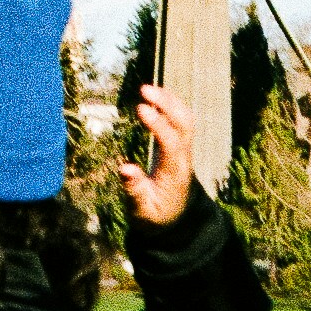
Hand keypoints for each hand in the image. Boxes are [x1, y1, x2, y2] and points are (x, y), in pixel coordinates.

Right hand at [117, 83, 194, 226]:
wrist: (174, 221)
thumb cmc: (155, 216)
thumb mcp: (141, 211)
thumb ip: (134, 191)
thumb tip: (124, 168)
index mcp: (174, 173)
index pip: (171, 142)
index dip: (158, 123)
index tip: (140, 108)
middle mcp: (184, 158)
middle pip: (185, 124)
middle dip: (168, 104)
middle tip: (144, 90)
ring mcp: (184, 151)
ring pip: (186, 119)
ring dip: (170, 101)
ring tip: (148, 89)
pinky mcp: (180, 147)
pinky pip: (181, 121)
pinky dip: (170, 105)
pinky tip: (155, 97)